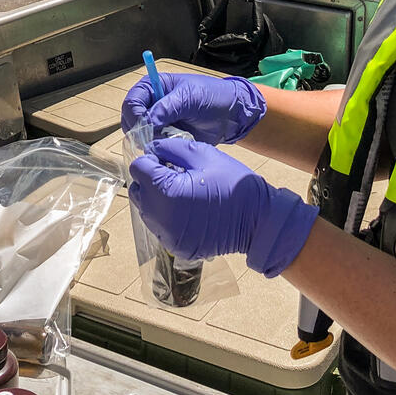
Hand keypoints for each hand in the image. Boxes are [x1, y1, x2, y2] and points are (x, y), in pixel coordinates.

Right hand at [121, 72, 265, 144]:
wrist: (231, 115)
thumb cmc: (212, 96)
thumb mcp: (189, 97)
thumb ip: (166, 107)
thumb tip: (146, 122)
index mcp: (155, 87)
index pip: (132, 100)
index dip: (134, 114)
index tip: (144, 126)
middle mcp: (153, 104)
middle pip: (131, 119)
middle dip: (139, 130)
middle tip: (151, 139)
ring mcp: (159, 122)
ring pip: (140, 135)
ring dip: (149, 140)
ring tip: (166, 141)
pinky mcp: (166, 137)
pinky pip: (154, 145)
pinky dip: (158, 148)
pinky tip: (168, 148)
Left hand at [128, 136, 316, 277]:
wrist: (257, 221)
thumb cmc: (232, 183)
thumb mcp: (204, 155)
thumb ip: (171, 148)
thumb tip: (152, 149)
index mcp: (166, 191)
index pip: (138, 168)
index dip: (151, 160)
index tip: (166, 160)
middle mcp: (160, 217)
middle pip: (138, 190)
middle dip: (150, 179)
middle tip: (174, 174)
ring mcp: (167, 235)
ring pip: (146, 210)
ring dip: (157, 198)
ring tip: (182, 191)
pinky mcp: (175, 246)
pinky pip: (160, 226)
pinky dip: (167, 216)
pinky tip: (188, 209)